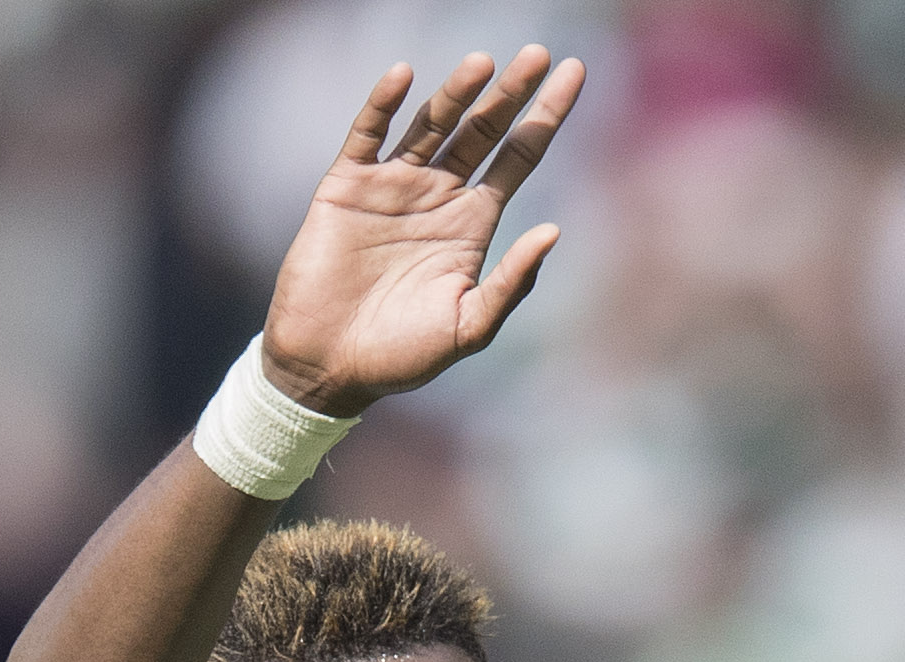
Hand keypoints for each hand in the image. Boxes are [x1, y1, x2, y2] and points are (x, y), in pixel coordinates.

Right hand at [258, 49, 585, 418]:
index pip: (519, 158)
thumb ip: (511, 283)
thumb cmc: (403, 356)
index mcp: (473, 223)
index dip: (546, 117)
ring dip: (457, 93)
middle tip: (539, 53)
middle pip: (483, 131)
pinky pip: (368, 134)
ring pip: (432, 124)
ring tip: (484, 63)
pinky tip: (404, 76)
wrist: (329, 365)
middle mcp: (439, 195)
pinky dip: (384, 104)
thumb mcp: (469, 326)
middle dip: (512, 94)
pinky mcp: (347, 186)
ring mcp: (393, 186)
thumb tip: (553, 232)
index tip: (575, 75)